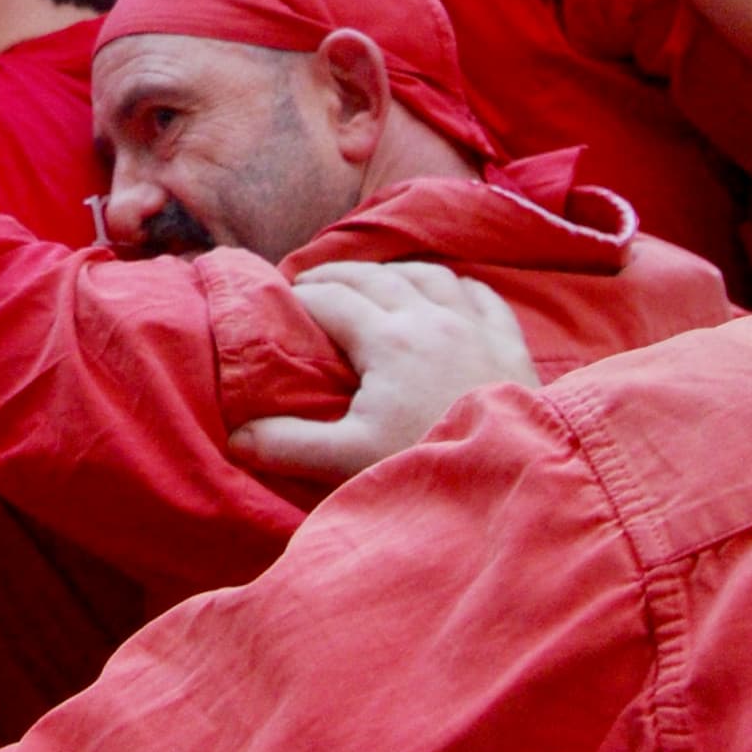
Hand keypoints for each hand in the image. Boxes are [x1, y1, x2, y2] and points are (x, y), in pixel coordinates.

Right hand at [226, 261, 536, 482]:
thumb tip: (236, 437)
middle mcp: (431, 318)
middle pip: (375, 275)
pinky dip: (458, 286)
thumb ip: (289, 444)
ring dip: (394, 271)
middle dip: (337, 274)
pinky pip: (482, 295)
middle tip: (311, 284)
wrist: (515, 480)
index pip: (332, 300)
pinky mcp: (509, 344)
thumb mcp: (348, 459)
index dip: (300, 297)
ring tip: (374, 281)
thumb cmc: (424, 461)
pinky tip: (450, 293)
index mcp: (387, 339)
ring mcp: (475, 326)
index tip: (279, 303)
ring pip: (429, 274)